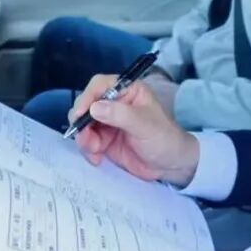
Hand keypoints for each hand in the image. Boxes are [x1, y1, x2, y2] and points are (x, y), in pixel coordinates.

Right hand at [69, 74, 198, 186]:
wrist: (171, 165)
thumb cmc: (164, 139)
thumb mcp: (145, 125)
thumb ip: (121, 115)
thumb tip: (94, 107)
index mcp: (128, 91)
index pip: (100, 85)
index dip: (87, 96)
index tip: (80, 114)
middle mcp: (114, 103)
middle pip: (86, 104)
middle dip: (81, 122)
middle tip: (85, 138)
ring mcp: (107, 122)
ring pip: (83, 124)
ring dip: (83, 138)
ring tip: (94, 152)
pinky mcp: (104, 139)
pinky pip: (87, 141)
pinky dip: (87, 150)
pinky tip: (97, 159)